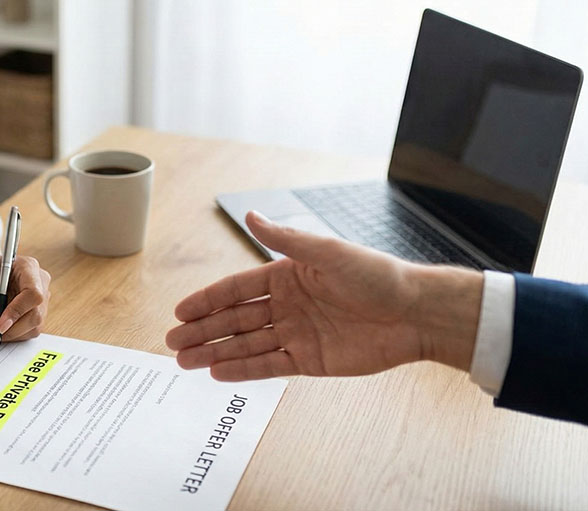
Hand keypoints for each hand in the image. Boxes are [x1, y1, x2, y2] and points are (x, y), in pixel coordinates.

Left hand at [0, 239, 51, 342]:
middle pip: (36, 314)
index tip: (0, 325)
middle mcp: (39, 283)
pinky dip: (11, 335)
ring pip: (34, 326)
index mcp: (27, 267)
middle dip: (11, 329)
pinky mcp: (35, 312)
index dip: (18, 311)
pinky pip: (29, 330)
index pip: (33, 293)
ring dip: (10, 334)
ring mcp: (40, 299)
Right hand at [165, 211, 482, 381]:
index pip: (235, 290)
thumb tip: (252, 214)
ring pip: (245, 345)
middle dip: (202, 331)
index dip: (206, 301)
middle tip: (171, 342)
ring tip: (184, 362)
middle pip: (234, 320)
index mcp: (286, 276)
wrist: (415, 313)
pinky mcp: (310, 360)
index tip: (180, 311)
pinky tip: (218, 372)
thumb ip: (285, 239)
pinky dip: (244, 370)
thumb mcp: (326, 252)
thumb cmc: (376, 274)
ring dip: (215, 352)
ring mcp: (296, 334)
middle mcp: (286, 306)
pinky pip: (269, 365)